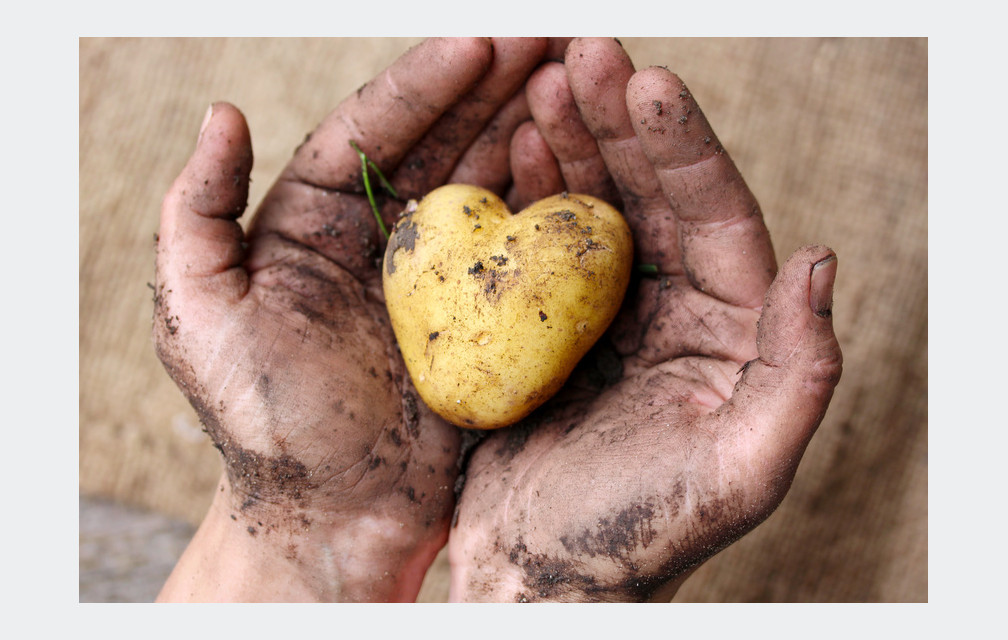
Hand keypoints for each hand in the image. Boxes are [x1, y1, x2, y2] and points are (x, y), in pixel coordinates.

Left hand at [153, 37, 552, 601]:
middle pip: (442, 139)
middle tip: (551, 36)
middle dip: (494, 84)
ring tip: (576, 77)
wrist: (335, 516)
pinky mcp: (484, 317)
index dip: (423, 82)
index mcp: (314, 221)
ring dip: (530, 126)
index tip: (478, 43)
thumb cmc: (264, 425)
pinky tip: (579, 160)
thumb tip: (222, 112)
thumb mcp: (202, 318)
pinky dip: (550, 200)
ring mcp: (439, 275)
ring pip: (488, 180)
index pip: (372, 129)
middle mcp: (381, 236)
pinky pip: (521, 247)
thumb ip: (197, 214)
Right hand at [448, 38, 842, 601]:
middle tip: (583, 54)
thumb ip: (801, 373)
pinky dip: (532, 190)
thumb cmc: (641, 536)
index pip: (718, 218)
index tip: (647, 82)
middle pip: (656, 194)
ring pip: (600, 204)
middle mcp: (679, 310)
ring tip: (544, 83)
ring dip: (575, 140)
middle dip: (621, 121)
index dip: (685, 147)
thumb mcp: (742, 470)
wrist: (542, 578)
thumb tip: (818, 258)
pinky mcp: (552, 324)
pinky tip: (516, 147)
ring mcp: (612, 312)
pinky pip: (546, 242)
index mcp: (733, 332)